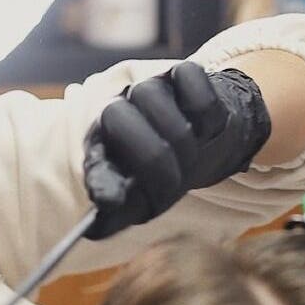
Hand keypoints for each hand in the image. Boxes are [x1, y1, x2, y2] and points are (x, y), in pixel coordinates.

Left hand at [82, 62, 272, 238]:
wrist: (210, 141)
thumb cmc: (169, 172)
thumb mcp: (145, 199)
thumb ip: (120, 213)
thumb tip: (93, 231)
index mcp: (102, 146)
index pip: (94, 161)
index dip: (101, 180)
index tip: (110, 200)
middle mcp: (118, 111)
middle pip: (116, 117)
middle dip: (155, 160)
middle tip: (178, 180)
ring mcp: (149, 88)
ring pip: (153, 101)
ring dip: (184, 141)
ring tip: (191, 152)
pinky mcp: (182, 73)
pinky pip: (195, 92)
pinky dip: (209, 118)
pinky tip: (207, 128)